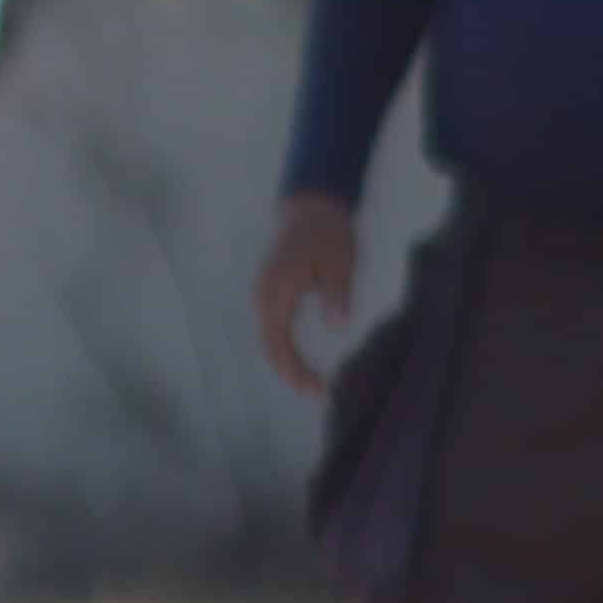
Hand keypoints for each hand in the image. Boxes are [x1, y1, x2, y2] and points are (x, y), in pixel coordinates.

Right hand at [252, 193, 359, 397]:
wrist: (312, 208)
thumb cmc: (327, 233)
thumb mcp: (339, 261)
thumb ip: (337, 292)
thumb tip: (337, 325)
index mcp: (277, 290)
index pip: (277, 340)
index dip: (292, 368)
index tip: (313, 387)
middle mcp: (264, 295)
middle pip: (269, 345)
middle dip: (290, 372)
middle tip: (317, 393)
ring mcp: (265, 294)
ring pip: (269, 339)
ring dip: (286, 363)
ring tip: (310, 383)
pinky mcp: (272, 293)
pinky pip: (274, 328)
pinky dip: (286, 348)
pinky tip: (302, 360)